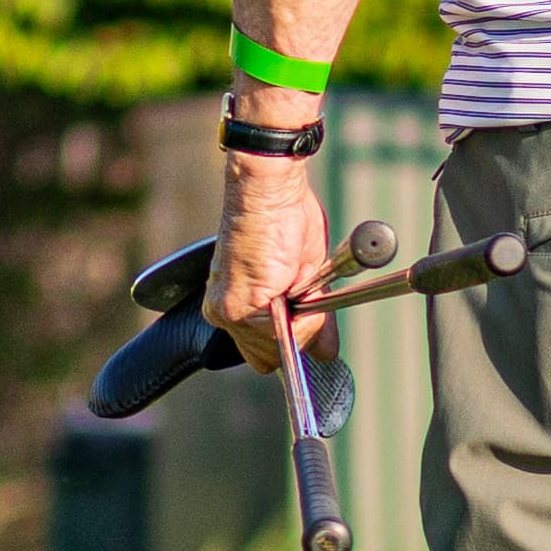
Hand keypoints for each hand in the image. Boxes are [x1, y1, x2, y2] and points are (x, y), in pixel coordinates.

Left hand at [207, 160, 334, 376]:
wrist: (267, 192)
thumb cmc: (283, 220)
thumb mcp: (304, 276)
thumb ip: (310, 320)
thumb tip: (327, 354)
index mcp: (233, 304)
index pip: (261, 352)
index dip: (289, 342)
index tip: (308, 323)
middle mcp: (223, 314)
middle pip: (267, 358)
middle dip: (296, 335)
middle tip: (306, 294)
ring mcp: (228, 314)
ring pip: (278, 349)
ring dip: (302, 322)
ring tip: (298, 278)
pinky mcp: (238, 309)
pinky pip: (283, 334)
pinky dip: (303, 315)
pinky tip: (296, 280)